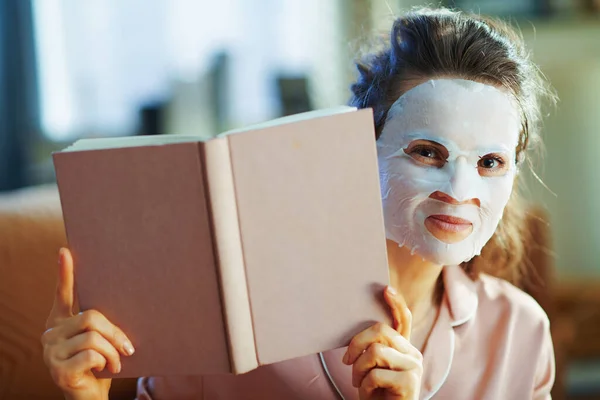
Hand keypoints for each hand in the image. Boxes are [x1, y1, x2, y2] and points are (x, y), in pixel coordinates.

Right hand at [41, 248, 134, 399]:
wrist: (91, 398)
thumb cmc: (100, 365)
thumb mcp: (102, 340)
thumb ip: (102, 323)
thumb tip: (124, 297)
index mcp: (61, 322)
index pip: (62, 294)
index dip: (65, 273)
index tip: (65, 251)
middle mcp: (50, 334)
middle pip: (91, 316)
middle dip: (115, 332)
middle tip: (128, 347)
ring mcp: (51, 353)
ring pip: (93, 336)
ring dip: (113, 351)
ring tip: (117, 363)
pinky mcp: (57, 371)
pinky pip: (91, 355)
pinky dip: (106, 362)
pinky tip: (104, 371)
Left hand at [342, 286, 422, 399]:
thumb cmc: (377, 393)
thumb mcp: (373, 368)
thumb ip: (373, 349)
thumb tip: (358, 331)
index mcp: (404, 348)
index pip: (404, 319)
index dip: (396, 303)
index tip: (386, 289)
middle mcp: (413, 354)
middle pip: (381, 331)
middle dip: (357, 343)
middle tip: (347, 360)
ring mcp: (414, 367)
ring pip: (375, 352)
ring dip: (359, 369)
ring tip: (359, 382)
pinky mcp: (410, 383)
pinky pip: (376, 374)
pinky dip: (364, 385)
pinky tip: (368, 393)